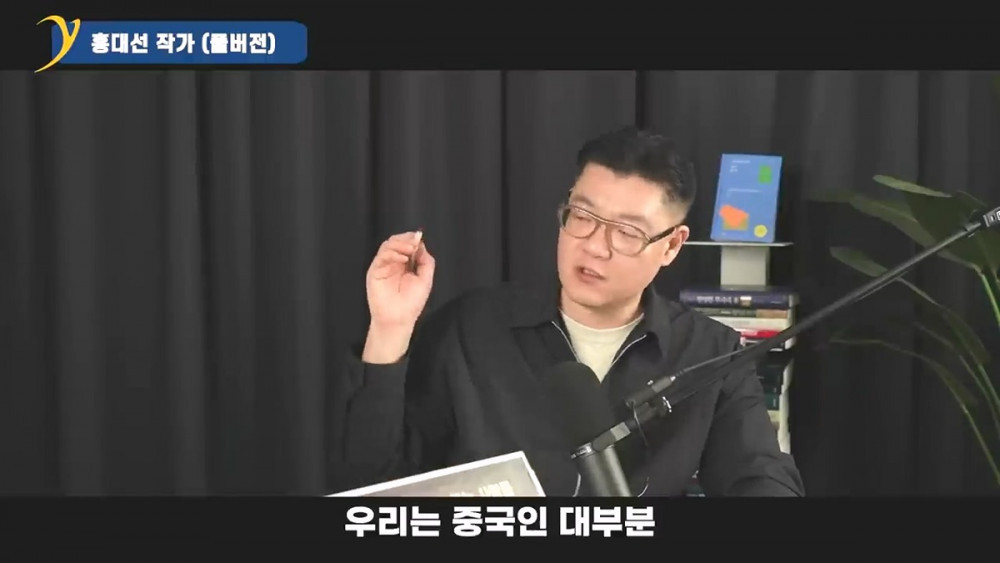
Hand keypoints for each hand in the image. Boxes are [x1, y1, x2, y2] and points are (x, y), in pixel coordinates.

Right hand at [362, 231, 434, 362]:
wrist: (399, 318)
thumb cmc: (412, 302)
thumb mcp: (425, 279)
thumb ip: (426, 261)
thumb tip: (421, 244)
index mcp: (405, 264)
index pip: (406, 244)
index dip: (412, 239)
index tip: (419, 238)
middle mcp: (393, 263)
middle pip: (395, 241)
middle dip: (405, 239)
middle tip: (414, 243)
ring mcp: (383, 266)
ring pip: (387, 246)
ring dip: (399, 244)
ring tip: (410, 249)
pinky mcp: (374, 271)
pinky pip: (381, 257)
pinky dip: (392, 254)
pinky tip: (403, 259)